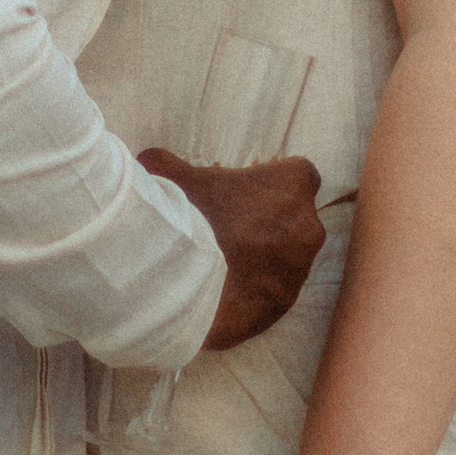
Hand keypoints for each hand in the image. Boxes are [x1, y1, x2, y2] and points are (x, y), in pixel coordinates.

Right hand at [139, 149, 323, 350]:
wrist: (205, 286)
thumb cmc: (204, 222)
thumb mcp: (184, 182)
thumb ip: (169, 165)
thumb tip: (147, 157)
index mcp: (293, 185)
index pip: (298, 172)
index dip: (275, 177)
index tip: (250, 186)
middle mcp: (308, 223)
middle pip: (295, 212)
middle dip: (271, 215)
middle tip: (235, 220)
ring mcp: (302, 264)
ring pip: (290, 250)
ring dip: (268, 249)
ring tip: (230, 254)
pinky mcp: (289, 297)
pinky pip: (278, 282)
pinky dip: (261, 279)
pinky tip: (233, 279)